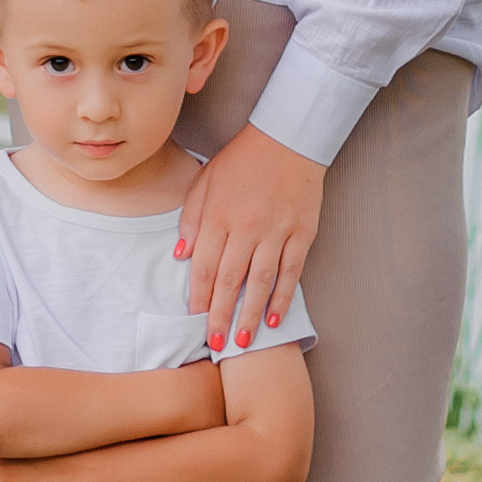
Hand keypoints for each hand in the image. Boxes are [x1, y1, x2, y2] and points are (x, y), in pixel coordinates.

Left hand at [177, 123, 324, 352]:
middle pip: (231, 280)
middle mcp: (247, 226)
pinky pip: (291, 272)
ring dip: (250, 313)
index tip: (196, 319)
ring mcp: (276, 230)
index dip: (200, 296)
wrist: (287, 138)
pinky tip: (274, 318)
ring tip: (243, 341)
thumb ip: (191, 218)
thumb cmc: (242, 161)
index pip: (206, 265)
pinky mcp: (301, 232)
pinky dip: (282, 297)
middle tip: (216, 344)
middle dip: (222, 315)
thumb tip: (180, 256)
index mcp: (219, 214)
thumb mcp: (204, 180)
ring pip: (261, 281)